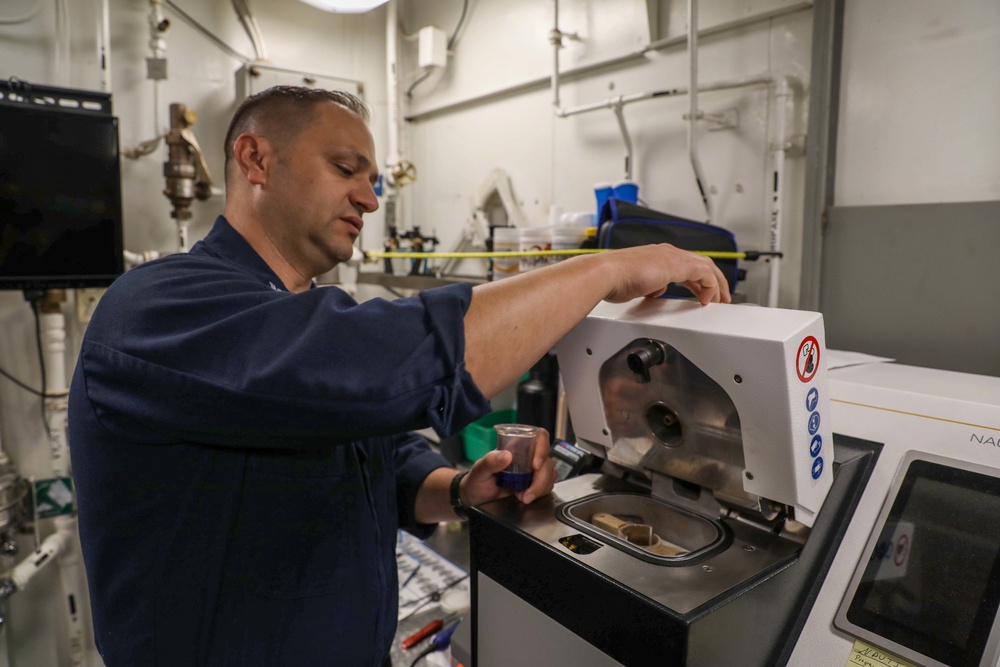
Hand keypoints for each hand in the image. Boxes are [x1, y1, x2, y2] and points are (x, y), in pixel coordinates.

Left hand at [462, 428, 556, 506]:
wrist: (476, 497)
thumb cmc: (477, 479)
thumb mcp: (480, 469)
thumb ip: (490, 461)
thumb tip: (507, 455)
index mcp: (517, 445)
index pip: (539, 437)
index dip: (543, 449)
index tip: (535, 466)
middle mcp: (528, 455)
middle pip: (547, 460)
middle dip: (540, 480)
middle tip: (526, 494)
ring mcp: (533, 470)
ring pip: (550, 474)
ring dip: (541, 488)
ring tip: (523, 497)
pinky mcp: (534, 483)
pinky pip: (547, 485)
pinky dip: (540, 493)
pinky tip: (525, 497)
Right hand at [600, 244, 731, 304]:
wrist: (606, 274)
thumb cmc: (613, 280)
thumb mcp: (637, 285)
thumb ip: (649, 286)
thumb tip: (655, 291)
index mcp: (657, 255)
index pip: (687, 265)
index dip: (698, 280)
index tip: (703, 294)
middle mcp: (667, 252)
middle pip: (701, 263)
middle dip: (714, 281)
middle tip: (720, 297)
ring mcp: (672, 257)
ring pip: (706, 267)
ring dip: (716, 285)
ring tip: (720, 300)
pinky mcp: (676, 265)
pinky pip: (704, 274)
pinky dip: (709, 287)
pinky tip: (707, 299)